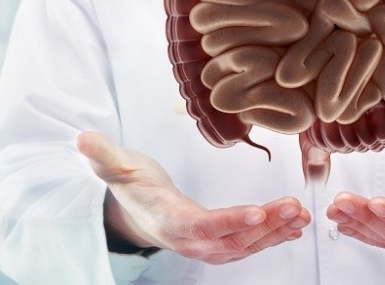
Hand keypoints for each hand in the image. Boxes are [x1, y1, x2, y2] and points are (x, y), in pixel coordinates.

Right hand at [76, 131, 310, 263]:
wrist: (136, 210)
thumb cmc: (131, 186)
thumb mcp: (116, 168)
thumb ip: (104, 157)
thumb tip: (83, 139)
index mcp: (167, 220)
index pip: (200, 225)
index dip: (228, 222)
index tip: (256, 213)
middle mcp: (189, 239)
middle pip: (230, 239)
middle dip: (265, 226)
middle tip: (294, 208)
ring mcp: (205, 244)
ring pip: (244, 245)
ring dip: (275, 232)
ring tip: (301, 217)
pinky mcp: (218, 242)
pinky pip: (247, 244)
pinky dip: (272, 236)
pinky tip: (293, 227)